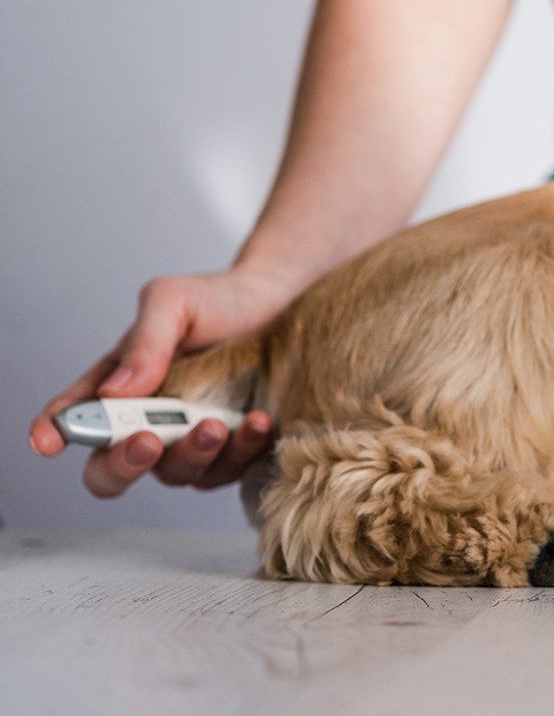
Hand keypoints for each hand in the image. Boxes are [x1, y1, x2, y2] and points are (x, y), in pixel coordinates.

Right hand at [28, 266, 295, 496]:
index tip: (49, 441)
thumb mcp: (173, 302)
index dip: (54, 433)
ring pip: (174, 474)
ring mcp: (190, 441)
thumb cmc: (220, 300)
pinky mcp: (234, 451)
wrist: (283, 300)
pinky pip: (229, 470)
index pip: (77, 417)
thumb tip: (113, 393)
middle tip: (148, 440)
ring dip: (191, 455)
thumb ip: (145, 342)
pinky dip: (241, 452)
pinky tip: (257, 423)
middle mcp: (150, 421)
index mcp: (119, 385)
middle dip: (123, 463)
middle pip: (112, 470)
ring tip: (214, 425)